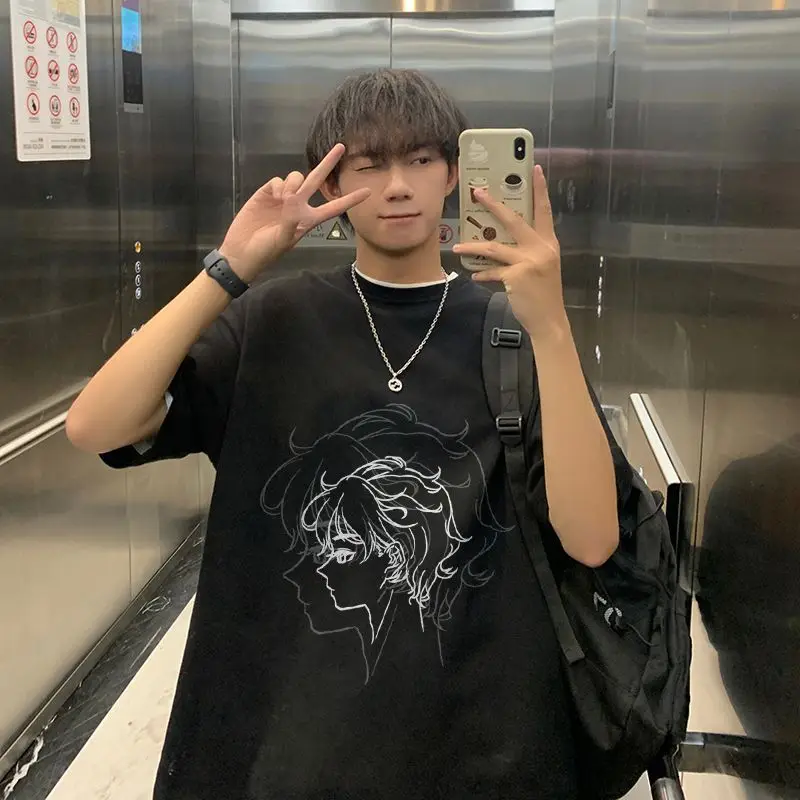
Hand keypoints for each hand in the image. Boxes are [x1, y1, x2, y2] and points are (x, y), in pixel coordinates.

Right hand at [219, 144, 370, 282]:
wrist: (241, 251)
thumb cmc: (265, 251)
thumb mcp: (282, 240)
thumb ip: (291, 220)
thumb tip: (293, 199)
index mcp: (308, 220)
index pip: (334, 208)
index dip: (350, 200)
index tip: (368, 192)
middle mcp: (299, 206)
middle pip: (317, 181)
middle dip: (328, 163)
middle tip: (341, 146)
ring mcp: (283, 198)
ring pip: (296, 178)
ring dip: (293, 183)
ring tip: (283, 198)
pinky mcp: (267, 193)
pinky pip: (278, 180)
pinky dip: (278, 186)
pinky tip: (273, 196)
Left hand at [453, 165, 568, 341]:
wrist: (549, 320)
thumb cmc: (543, 294)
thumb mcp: (542, 267)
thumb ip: (528, 251)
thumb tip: (501, 242)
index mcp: (549, 243)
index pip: (544, 210)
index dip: (540, 189)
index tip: (535, 168)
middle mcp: (541, 248)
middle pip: (514, 220)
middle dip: (494, 204)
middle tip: (477, 192)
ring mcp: (529, 261)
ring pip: (495, 247)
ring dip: (474, 246)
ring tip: (458, 247)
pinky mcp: (517, 276)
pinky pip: (492, 271)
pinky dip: (482, 273)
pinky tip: (475, 275)